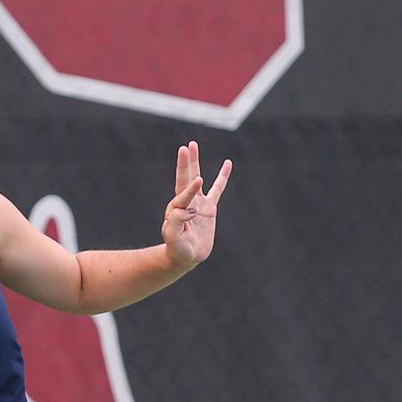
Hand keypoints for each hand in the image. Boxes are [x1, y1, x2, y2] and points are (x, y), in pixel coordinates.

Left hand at [162, 141, 232, 268]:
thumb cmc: (177, 249)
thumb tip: (185, 209)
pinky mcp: (208, 208)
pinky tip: (228, 164)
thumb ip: (175, 224)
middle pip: (185, 178)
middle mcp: (185, 202)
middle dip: (186, 163)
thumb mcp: (173, 239)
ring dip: (195, 162)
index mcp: (176, 208)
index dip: (190, 189)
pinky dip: (222, 177)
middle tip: (185, 147)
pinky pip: (217, 189)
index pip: (184, 194)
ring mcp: (197, 203)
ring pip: (197, 179)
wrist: (186, 257)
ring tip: (193, 144)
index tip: (199, 183)